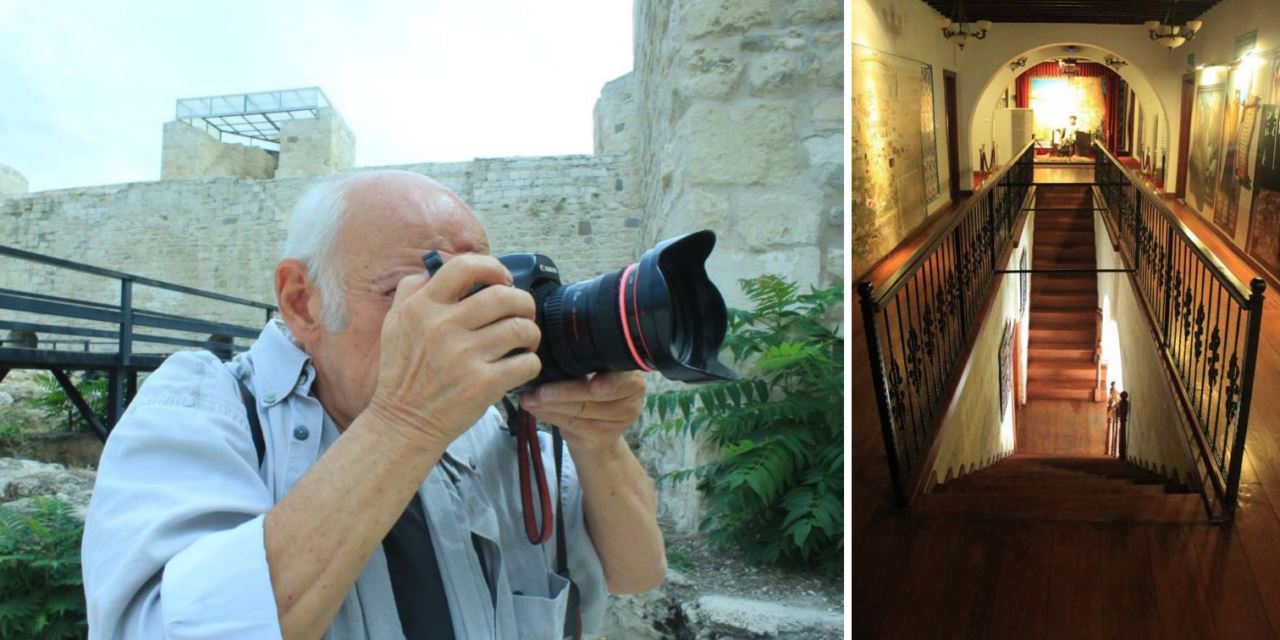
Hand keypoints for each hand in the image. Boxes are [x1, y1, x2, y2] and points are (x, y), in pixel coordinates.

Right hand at [368, 254, 541, 451]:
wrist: (404, 423)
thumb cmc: (403, 374)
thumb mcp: (394, 324)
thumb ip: (411, 290)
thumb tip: (438, 266)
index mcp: (421, 308)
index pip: (465, 267)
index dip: (492, 267)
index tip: (502, 279)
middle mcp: (443, 328)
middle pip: (504, 296)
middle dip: (523, 302)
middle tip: (523, 312)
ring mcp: (464, 356)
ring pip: (521, 328)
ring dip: (531, 333)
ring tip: (525, 341)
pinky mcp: (483, 384)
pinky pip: (526, 363)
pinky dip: (531, 362)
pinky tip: (521, 365)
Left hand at [519, 371, 645, 454]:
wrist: (601, 430)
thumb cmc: (594, 389)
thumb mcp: (595, 371)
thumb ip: (584, 363)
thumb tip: (549, 352)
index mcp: (633, 378)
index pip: (623, 380)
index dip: (609, 384)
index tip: (592, 387)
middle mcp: (631, 402)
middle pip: (594, 398)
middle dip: (563, 393)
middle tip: (539, 391)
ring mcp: (618, 424)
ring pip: (579, 414)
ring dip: (550, 407)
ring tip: (529, 399)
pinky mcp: (601, 439)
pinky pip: (572, 427)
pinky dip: (550, 417)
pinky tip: (536, 410)